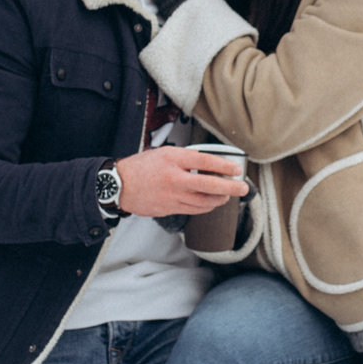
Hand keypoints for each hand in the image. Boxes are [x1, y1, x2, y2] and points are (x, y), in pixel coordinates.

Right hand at [112, 146, 249, 216]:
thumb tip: (207, 163)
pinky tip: (211, 204)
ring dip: (219, 200)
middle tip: (243, 188)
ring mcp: (172, 196)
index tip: (237, 169)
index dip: (225, 166)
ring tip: (227, 196)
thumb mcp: (163, 153)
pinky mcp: (169, 209)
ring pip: (204, 201)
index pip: (206, 161)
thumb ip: (185, 158)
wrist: (120, 185)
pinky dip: (205, 207)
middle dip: (230, 188)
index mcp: (173, 159)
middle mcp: (174, 178)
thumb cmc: (141, 167)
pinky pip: (193, 210)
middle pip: (209, 185)